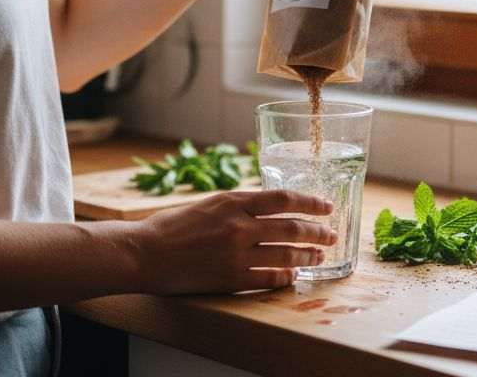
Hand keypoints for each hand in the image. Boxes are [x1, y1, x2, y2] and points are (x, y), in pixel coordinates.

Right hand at [134, 189, 337, 294]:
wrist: (145, 253)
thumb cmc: (172, 226)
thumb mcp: (209, 203)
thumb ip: (239, 205)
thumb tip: (270, 207)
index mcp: (233, 201)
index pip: (283, 198)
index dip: (310, 202)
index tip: (326, 206)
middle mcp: (238, 226)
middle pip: (291, 227)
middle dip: (317, 232)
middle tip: (331, 234)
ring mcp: (236, 254)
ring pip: (286, 254)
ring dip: (308, 255)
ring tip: (320, 256)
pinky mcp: (230, 278)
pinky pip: (269, 278)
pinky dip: (286, 276)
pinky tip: (293, 275)